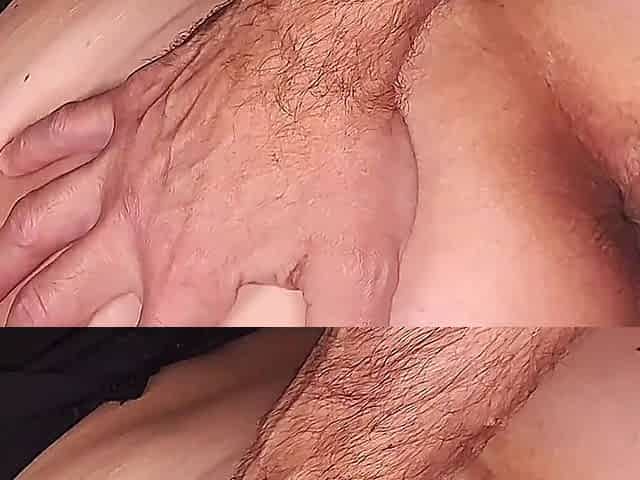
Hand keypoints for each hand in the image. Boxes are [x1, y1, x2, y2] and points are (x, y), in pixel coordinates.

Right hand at [0, 4, 417, 325]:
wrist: (322, 47)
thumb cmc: (338, 141)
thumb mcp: (361, 253)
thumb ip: (350, 320)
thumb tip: (354, 363)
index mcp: (195, 265)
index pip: (147, 338)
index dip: (131, 363)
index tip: (113, 371)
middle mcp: (144, 220)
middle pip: (66, 288)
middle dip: (36, 319)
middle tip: (15, 333)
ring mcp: (130, 158)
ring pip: (46, 214)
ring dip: (15, 253)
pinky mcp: (134, 108)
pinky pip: (67, 130)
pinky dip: (35, 150)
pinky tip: (18, 161)